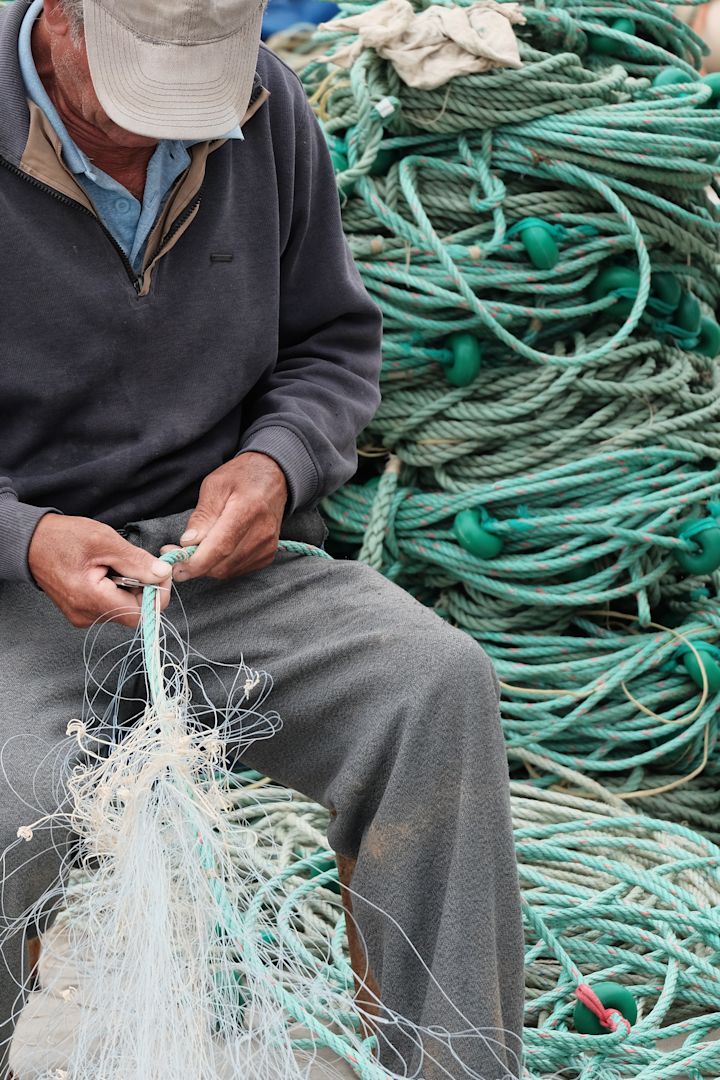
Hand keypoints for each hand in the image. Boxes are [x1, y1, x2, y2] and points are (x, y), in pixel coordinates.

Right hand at [28, 515, 171, 628]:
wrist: (31, 542)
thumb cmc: (63, 538)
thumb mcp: (104, 541)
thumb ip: (136, 561)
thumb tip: (162, 573)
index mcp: (91, 599)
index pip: (140, 615)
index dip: (156, 596)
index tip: (160, 573)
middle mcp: (86, 615)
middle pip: (133, 612)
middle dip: (144, 588)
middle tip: (140, 563)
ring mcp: (82, 615)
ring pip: (122, 608)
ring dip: (130, 587)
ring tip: (118, 564)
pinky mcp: (81, 611)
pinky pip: (110, 605)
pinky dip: (117, 589)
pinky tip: (108, 571)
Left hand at [169, 453, 287, 581]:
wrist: (274, 477)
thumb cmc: (242, 477)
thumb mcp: (214, 485)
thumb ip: (202, 515)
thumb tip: (188, 542)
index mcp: (248, 510)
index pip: (220, 548)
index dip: (195, 563)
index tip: (175, 565)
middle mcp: (262, 533)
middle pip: (222, 565)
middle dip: (195, 565)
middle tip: (177, 554)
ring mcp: (267, 547)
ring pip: (227, 571)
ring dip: (206, 566)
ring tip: (195, 549)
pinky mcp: (267, 555)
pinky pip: (236, 570)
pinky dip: (220, 565)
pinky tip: (215, 550)